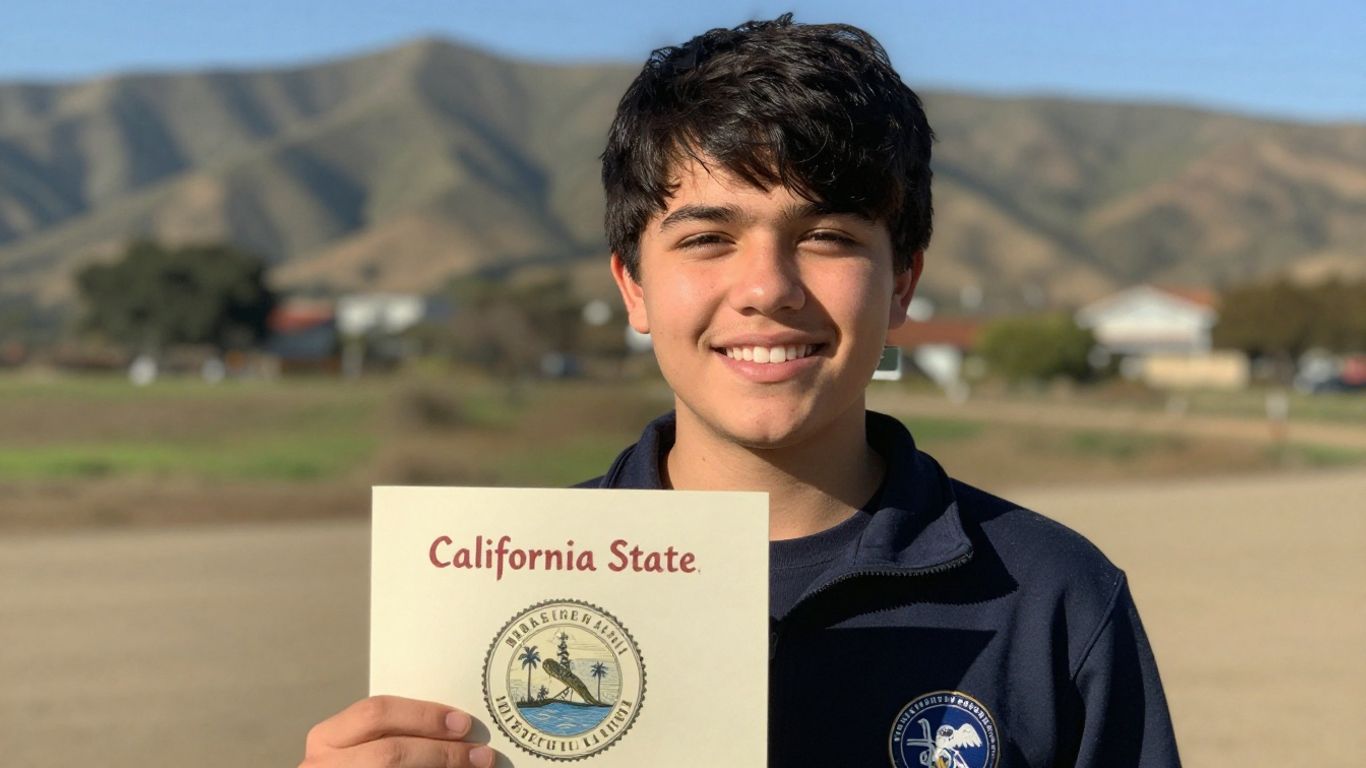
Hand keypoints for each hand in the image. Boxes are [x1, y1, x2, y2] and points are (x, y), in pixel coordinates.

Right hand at [300, 695, 497, 766]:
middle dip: (440, 751)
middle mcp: (323, 765)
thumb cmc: (357, 760)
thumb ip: (395, 732)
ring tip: (475, 767)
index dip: (424, 716)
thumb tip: (456, 726)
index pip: (376, 713)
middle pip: (390, 752)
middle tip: (479, 753)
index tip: (462, 722)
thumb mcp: (362, 742)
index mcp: (327, 738)